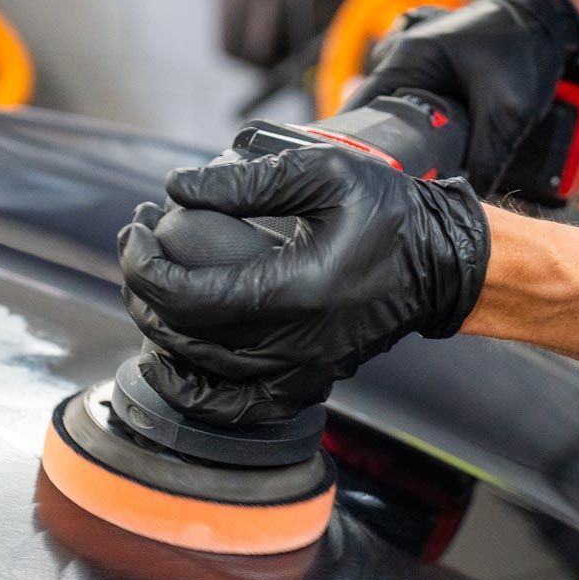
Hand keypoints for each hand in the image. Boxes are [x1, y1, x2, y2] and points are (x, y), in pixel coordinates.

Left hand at [118, 147, 489, 424]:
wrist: (442, 265)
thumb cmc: (389, 213)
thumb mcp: (325, 172)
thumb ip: (248, 180)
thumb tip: (176, 186)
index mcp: (294, 293)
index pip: (187, 295)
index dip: (144, 264)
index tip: (136, 229)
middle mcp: (294, 344)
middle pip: (183, 335)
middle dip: (142, 287)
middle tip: (137, 242)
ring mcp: (301, 371)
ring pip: (201, 373)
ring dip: (158, 329)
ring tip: (148, 284)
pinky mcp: (308, 383)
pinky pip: (240, 407)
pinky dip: (198, 391)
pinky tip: (174, 362)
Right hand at [350, 0, 578, 194]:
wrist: (544, 19)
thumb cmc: (522, 46)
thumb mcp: (506, 112)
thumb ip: (485, 159)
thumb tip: (468, 202)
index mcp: (407, 61)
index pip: (359, 112)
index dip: (357, 150)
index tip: (360, 183)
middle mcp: (404, 65)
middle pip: (375, 123)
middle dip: (383, 157)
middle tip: (387, 195)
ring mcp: (417, 74)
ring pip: (397, 124)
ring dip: (404, 151)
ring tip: (405, 187)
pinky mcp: (434, 85)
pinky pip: (418, 120)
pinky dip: (422, 142)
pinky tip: (429, 166)